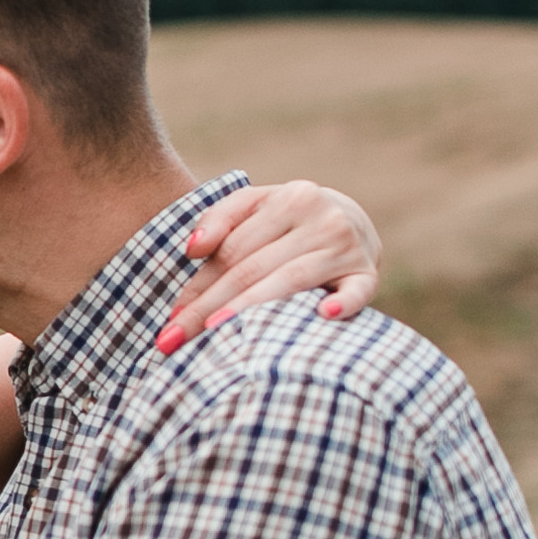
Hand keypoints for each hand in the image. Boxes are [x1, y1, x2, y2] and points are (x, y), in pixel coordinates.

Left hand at [156, 180, 381, 353]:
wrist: (353, 220)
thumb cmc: (290, 221)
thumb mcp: (256, 207)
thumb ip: (220, 219)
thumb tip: (193, 250)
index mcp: (288, 198)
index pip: (231, 250)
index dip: (197, 286)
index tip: (171, 320)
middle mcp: (320, 217)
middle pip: (252, 268)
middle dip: (209, 306)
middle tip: (174, 340)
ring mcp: (347, 246)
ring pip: (289, 281)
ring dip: (251, 308)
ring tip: (215, 333)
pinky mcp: (366, 274)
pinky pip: (356, 292)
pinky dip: (343, 302)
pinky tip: (324, 314)